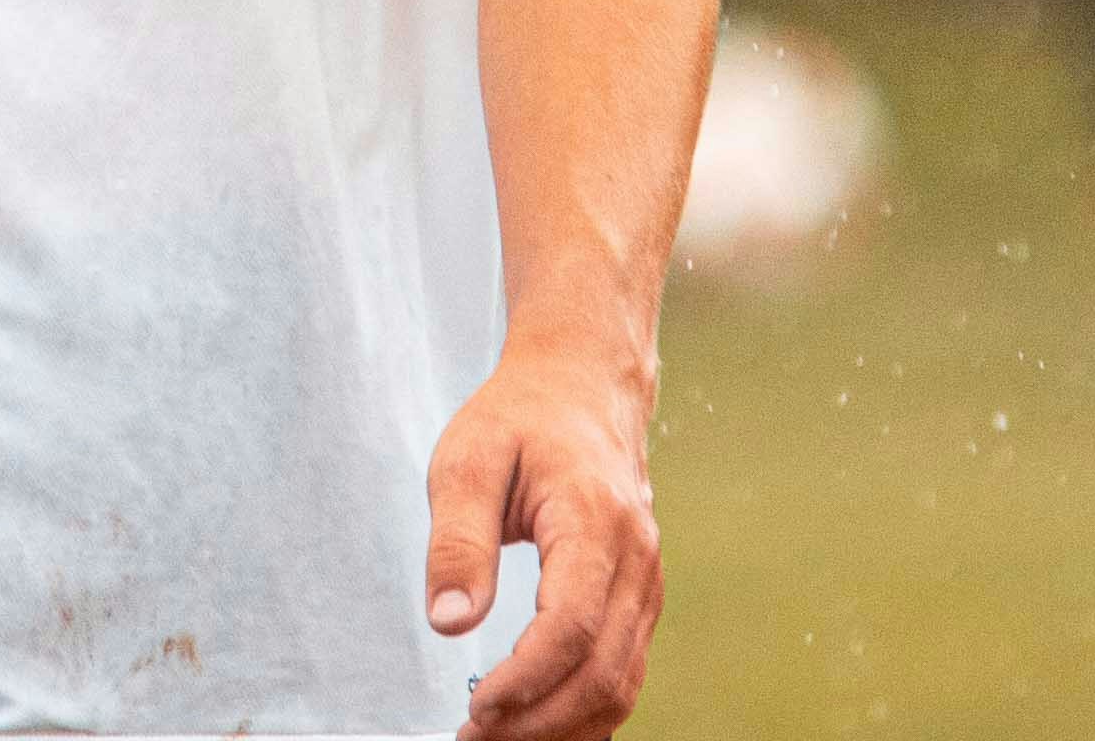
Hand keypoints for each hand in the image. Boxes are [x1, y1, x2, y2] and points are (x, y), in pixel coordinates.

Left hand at [425, 342, 663, 740]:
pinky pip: (623, 671)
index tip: (476, 707)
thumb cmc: (520, 419)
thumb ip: (456, 541)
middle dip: (539, 722)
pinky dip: (585, 710)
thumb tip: (449, 622)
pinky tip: (538, 724)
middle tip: (475, 739)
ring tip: (498, 739)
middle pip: (601, 670)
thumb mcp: (466, 460)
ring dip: (563, 726)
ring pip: (620, 682)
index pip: (571, 626)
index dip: (526, 680)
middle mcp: (636, 558)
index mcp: (595, 520)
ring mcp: (645, 582)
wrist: (582, 388)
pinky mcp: (639, 598)